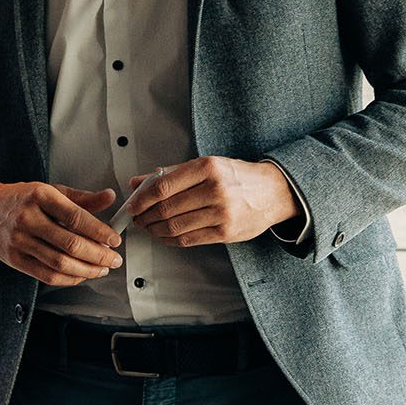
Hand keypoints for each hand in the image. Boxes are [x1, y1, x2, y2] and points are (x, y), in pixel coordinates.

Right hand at [0, 181, 120, 284]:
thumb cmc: (22, 199)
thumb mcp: (51, 191)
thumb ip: (82, 198)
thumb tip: (109, 197)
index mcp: (40, 196)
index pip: (75, 217)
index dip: (99, 231)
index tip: (114, 239)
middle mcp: (27, 218)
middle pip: (70, 244)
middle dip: (98, 255)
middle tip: (113, 259)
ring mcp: (19, 241)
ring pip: (59, 263)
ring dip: (86, 270)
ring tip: (101, 269)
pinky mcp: (15, 259)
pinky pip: (46, 275)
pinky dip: (68, 279)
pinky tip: (81, 274)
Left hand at [125, 157, 298, 246]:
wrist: (273, 192)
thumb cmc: (237, 177)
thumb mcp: (205, 165)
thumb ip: (169, 174)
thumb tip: (136, 183)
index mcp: (207, 167)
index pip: (163, 186)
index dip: (141, 199)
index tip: (132, 205)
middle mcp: (214, 189)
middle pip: (166, 208)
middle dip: (145, 216)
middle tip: (137, 218)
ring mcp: (221, 213)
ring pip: (174, 226)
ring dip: (154, 229)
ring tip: (147, 226)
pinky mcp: (225, 233)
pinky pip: (187, 239)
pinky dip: (169, 239)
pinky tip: (162, 235)